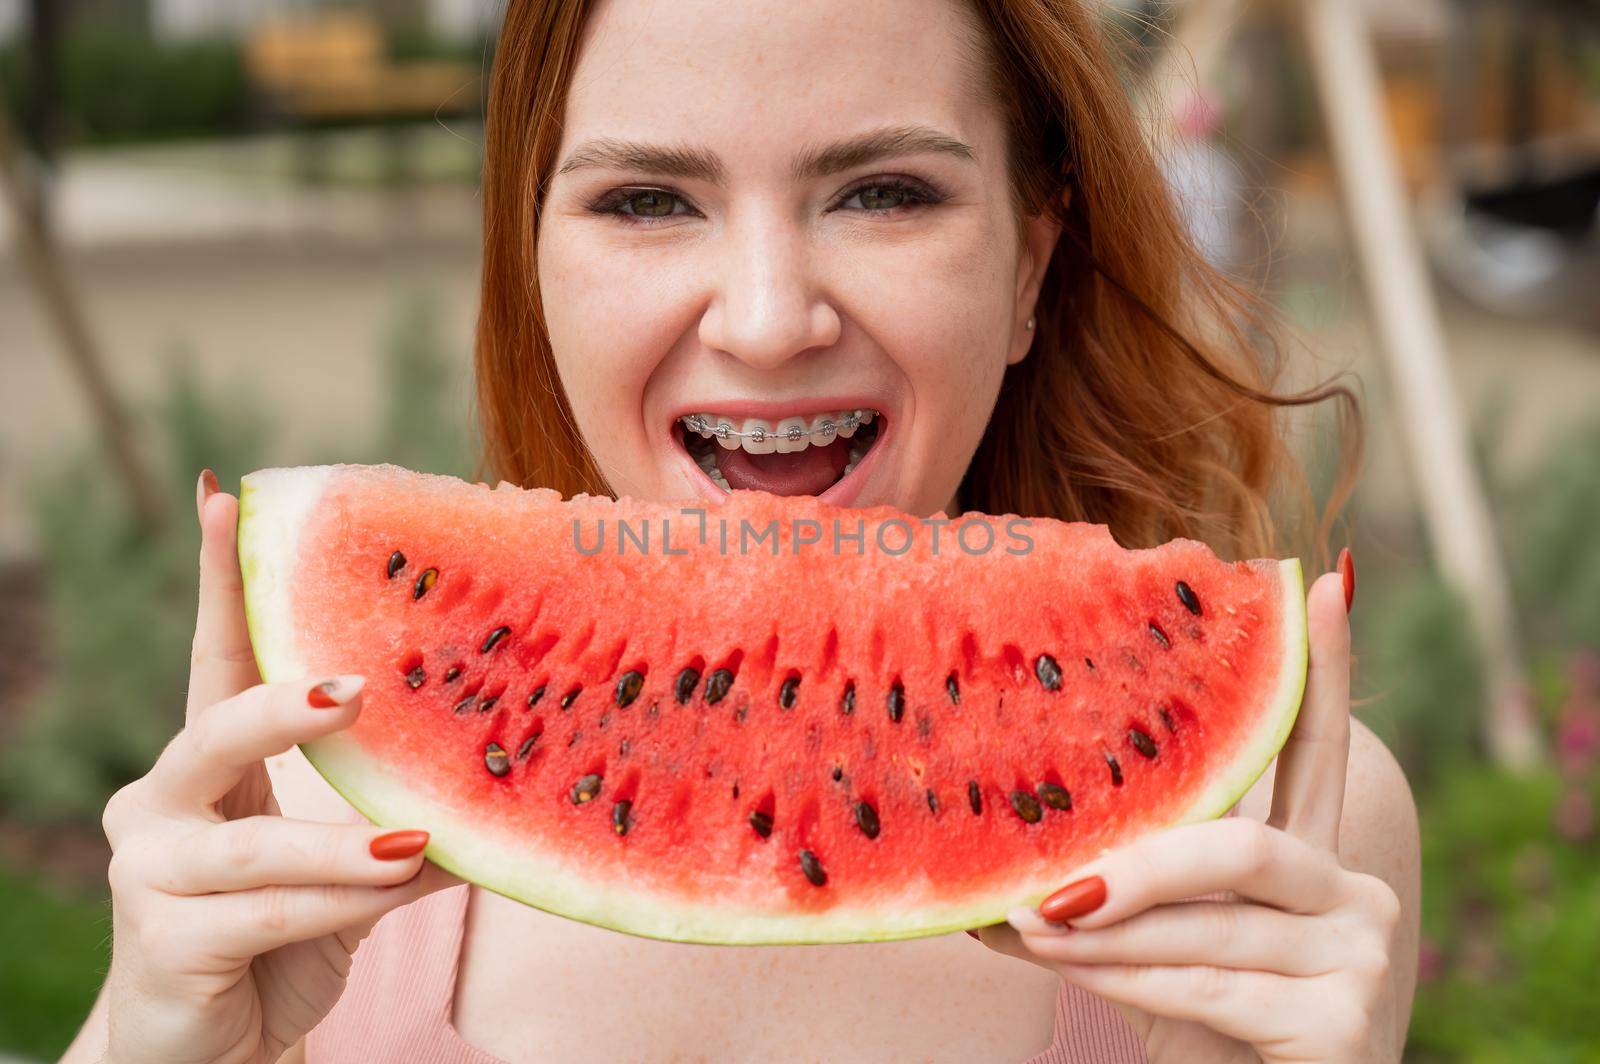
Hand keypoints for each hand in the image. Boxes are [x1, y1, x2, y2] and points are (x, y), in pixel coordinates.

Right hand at [98, 473, 456, 1063]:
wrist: (218, 1054)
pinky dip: (333, 900)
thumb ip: (404, 816)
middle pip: (214, 728)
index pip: (215, 658)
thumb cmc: (282, 944)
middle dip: (282, 704)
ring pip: (255, 842)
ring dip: (340, 844)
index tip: (229, 496)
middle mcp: (162, 804)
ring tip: (412, 839)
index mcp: (206, 767)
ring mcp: (152, 873)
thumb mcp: (352, 871)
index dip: (220, 579)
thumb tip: (510, 775)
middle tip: (352, 688)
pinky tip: (392, 880)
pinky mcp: (163, 944)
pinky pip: (262, 914)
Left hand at [974, 568, 1405, 1063]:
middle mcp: (1352, 892)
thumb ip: (1125, 884)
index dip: (1322, 667)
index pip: (1315, 748)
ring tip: (1017, 920)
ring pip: (1206, 920)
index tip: (1320, 579)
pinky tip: (1062, 964)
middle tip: (1040, 885)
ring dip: (1098, 931)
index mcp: (1311, 859)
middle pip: (1235, 844)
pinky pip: (1207, 985)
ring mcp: (1363, 953)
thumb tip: (1005, 841)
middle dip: (1129, 866)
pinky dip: (1121, 979)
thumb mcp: (1161, 941)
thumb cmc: (1196, 1026)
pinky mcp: (1345, 1019)